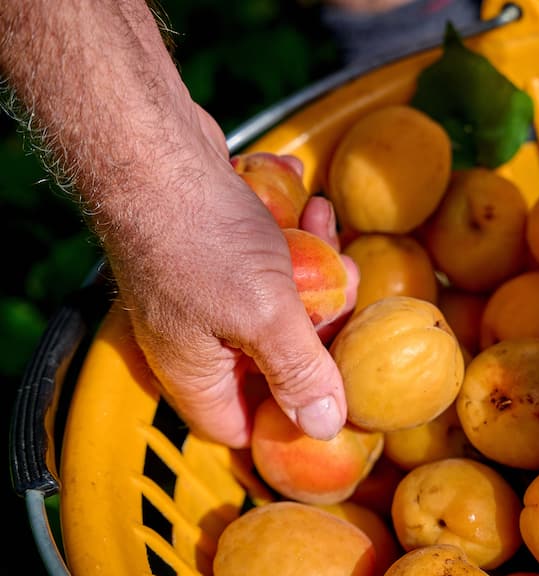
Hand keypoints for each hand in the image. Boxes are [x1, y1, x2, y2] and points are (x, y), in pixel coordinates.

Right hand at [106, 103, 355, 447]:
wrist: (151, 146)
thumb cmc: (200, 235)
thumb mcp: (263, 314)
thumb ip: (298, 370)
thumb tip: (327, 427)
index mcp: (196, 373)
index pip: (246, 426)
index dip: (292, 415)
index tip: (339, 386)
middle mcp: (197, 340)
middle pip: (275, 361)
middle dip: (320, 323)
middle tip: (347, 285)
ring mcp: (205, 294)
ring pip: (280, 302)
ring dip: (315, 268)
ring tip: (328, 227)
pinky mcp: (217, 253)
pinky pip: (267, 259)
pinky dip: (293, 236)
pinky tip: (308, 202)